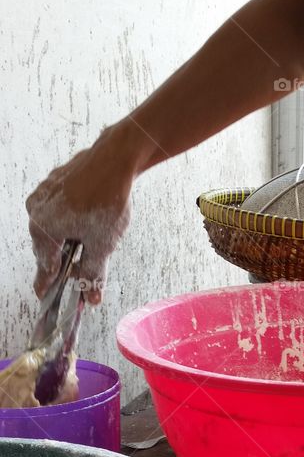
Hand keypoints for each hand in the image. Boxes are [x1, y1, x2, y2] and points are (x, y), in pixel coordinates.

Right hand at [26, 124, 136, 303]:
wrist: (115, 159)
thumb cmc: (107, 200)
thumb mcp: (102, 245)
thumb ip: (92, 273)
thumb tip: (90, 297)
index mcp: (43, 230)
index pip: (45, 268)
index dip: (48, 285)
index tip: (45, 296)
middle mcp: (36, 212)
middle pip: (48, 248)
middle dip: (63, 262)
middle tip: (77, 274)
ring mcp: (42, 196)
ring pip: (53, 229)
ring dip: (68, 241)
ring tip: (88, 244)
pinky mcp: (52, 184)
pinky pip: (56, 211)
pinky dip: (69, 222)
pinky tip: (86, 222)